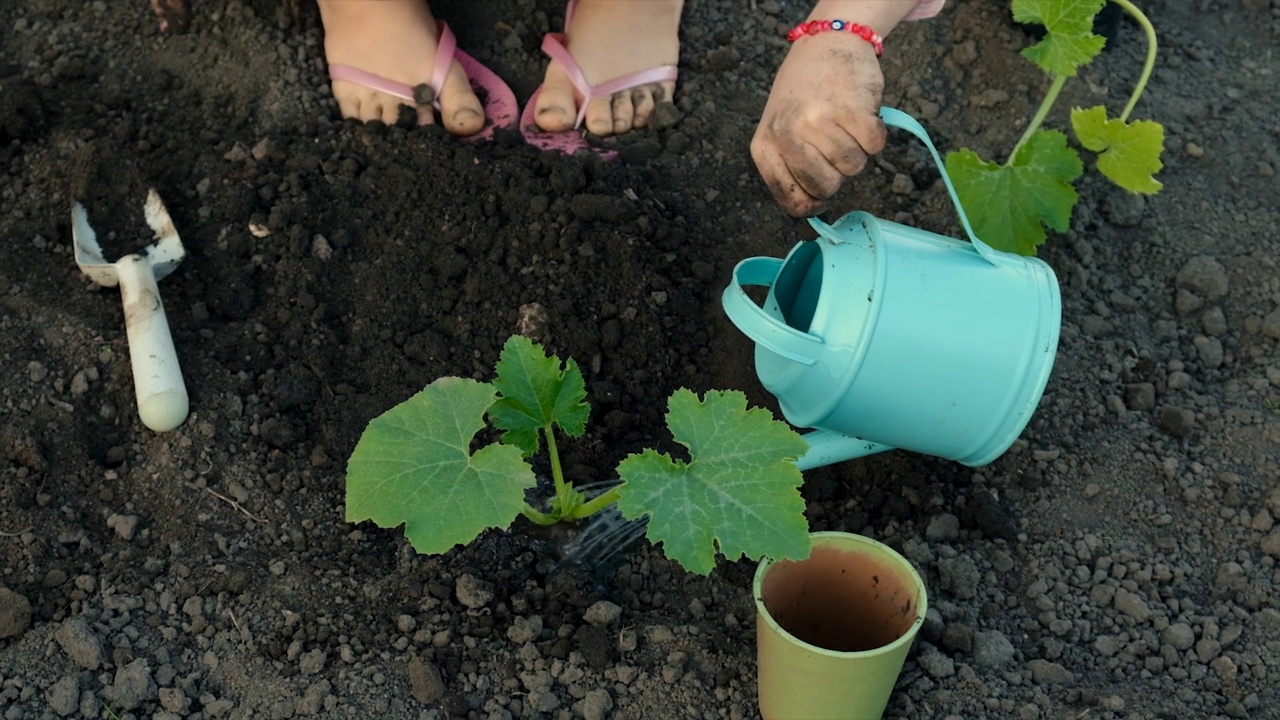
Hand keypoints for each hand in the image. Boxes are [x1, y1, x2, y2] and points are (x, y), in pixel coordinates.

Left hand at [751, 34, 887, 216]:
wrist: (827, 42)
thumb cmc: (803, 92)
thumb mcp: (779, 129)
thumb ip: (789, 167)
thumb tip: (812, 209)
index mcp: (766, 145)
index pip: (792, 201)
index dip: (813, 202)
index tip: (820, 193)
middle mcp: (788, 134)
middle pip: (826, 188)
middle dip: (837, 174)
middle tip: (833, 145)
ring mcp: (820, 120)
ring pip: (854, 168)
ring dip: (857, 150)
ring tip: (844, 123)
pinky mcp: (852, 109)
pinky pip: (875, 146)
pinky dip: (874, 135)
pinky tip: (860, 114)